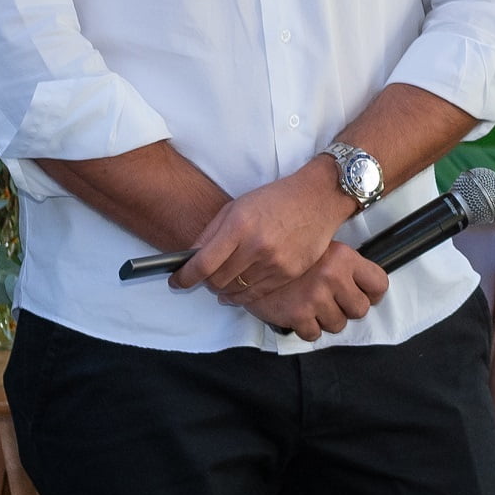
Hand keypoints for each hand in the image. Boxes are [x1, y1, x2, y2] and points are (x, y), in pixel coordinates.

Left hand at [172, 165, 352, 299]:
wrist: (319, 198)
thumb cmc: (276, 199)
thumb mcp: (237, 206)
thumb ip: (211, 233)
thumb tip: (190, 259)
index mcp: (239, 226)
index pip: (202, 264)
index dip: (184, 277)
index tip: (176, 280)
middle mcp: (256, 246)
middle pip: (216, 281)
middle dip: (204, 282)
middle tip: (203, 277)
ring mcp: (274, 263)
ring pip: (235, 291)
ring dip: (223, 290)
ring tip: (222, 281)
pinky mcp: (288, 274)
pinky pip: (256, 294)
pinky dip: (241, 295)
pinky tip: (237, 290)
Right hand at [237, 243, 389, 341]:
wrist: (250, 261)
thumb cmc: (288, 254)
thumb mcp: (321, 248)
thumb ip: (344, 265)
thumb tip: (365, 285)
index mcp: (344, 258)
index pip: (379, 283)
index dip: (373, 293)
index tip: (366, 295)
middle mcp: (333, 277)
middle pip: (360, 309)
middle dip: (349, 308)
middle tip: (336, 302)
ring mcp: (315, 298)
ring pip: (338, 325)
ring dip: (328, 319)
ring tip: (315, 306)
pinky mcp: (297, 315)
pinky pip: (314, 334)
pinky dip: (309, 328)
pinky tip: (301, 314)